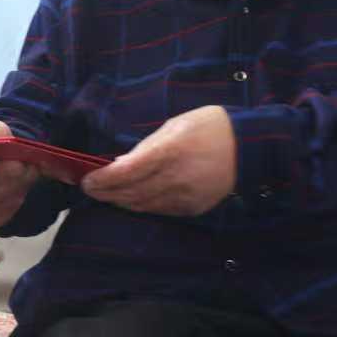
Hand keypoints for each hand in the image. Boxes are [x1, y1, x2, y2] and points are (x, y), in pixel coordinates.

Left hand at [79, 106, 237, 216]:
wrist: (249, 147)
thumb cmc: (209, 127)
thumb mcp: (175, 125)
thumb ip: (146, 147)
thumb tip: (121, 164)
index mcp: (170, 151)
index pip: (127, 172)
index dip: (103, 179)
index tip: (87, 181)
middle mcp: (176, 177)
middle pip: (131, 193)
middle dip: (106, 193)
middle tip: (90, 190)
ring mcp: (186, 196)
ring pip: (143, 205)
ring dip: (122, 201)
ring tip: (107, 195)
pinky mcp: (194, 208)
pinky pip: (161, 210)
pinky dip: (143, 205)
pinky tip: (133, 199)